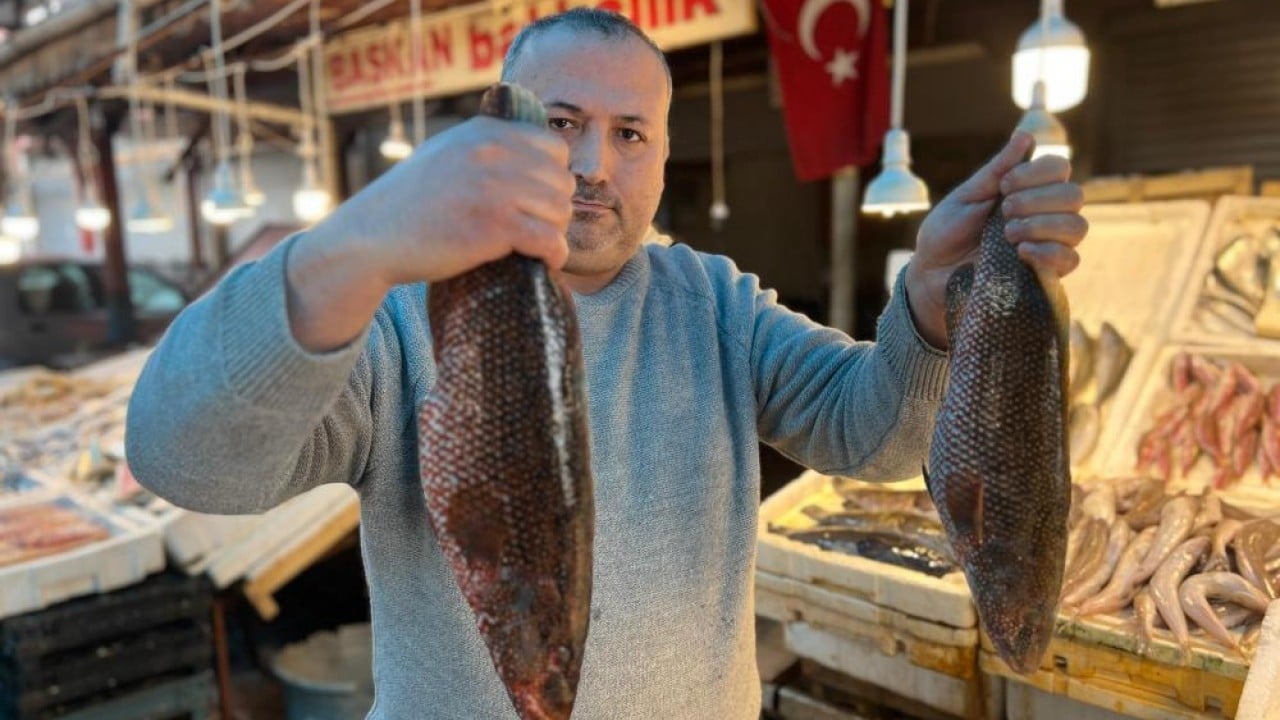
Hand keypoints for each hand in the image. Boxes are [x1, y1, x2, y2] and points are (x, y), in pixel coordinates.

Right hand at [286, 116, 573, 350]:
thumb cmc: (408, 202)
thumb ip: (484, 147)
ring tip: (539, 246)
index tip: (539, 200)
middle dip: (555, 208)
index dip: (553, 177)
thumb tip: (529, 152)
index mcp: (485, 132)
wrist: (369, 237)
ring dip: (556, 232)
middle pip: (562, 182)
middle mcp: (492, 154)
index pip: (554, 148)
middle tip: (539, 229)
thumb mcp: (445, 153)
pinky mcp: (493, 227)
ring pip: (560, 211)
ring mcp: (494, 189)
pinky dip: (555, 254)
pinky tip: (546, 262)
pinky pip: (549, 240)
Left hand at [905, 131, 1086, 348]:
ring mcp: (1048, 244)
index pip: (1060, 168)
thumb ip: (997, 170)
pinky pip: (1070, 260)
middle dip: (1037, 200)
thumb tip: (1026, 136)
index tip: (1005, 185)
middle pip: (1073, 196)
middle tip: (1004, 211)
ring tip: (1008, 234)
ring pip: (1077, 227)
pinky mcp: (1045, 274)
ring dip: (1042, 225)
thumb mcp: (966, 196)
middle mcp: (1045, 214)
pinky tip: (1021, 252)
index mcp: (1028, 190)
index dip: (1038, 172)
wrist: (931, 272)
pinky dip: (1048, 252)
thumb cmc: (946, 231)